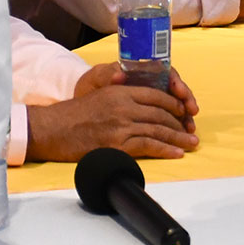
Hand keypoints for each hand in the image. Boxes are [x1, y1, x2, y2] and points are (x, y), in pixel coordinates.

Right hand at [26, 69, 199, 161]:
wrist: (51, 129)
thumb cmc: (74, 114)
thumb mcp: (99, 93)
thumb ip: (122, 94)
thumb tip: (144, 100)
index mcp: (121, 91)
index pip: (157, 95)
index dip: (175, 104)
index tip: (185, 112)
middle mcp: (123, 106)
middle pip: (161, 114)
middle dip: (180, 124)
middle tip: (192, 132)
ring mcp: (120, 126)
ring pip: (158, 130)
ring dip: (178, 138)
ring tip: (191, 144)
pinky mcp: (116, 145)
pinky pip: (147, 146)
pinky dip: (165, 150)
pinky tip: (176, 153)